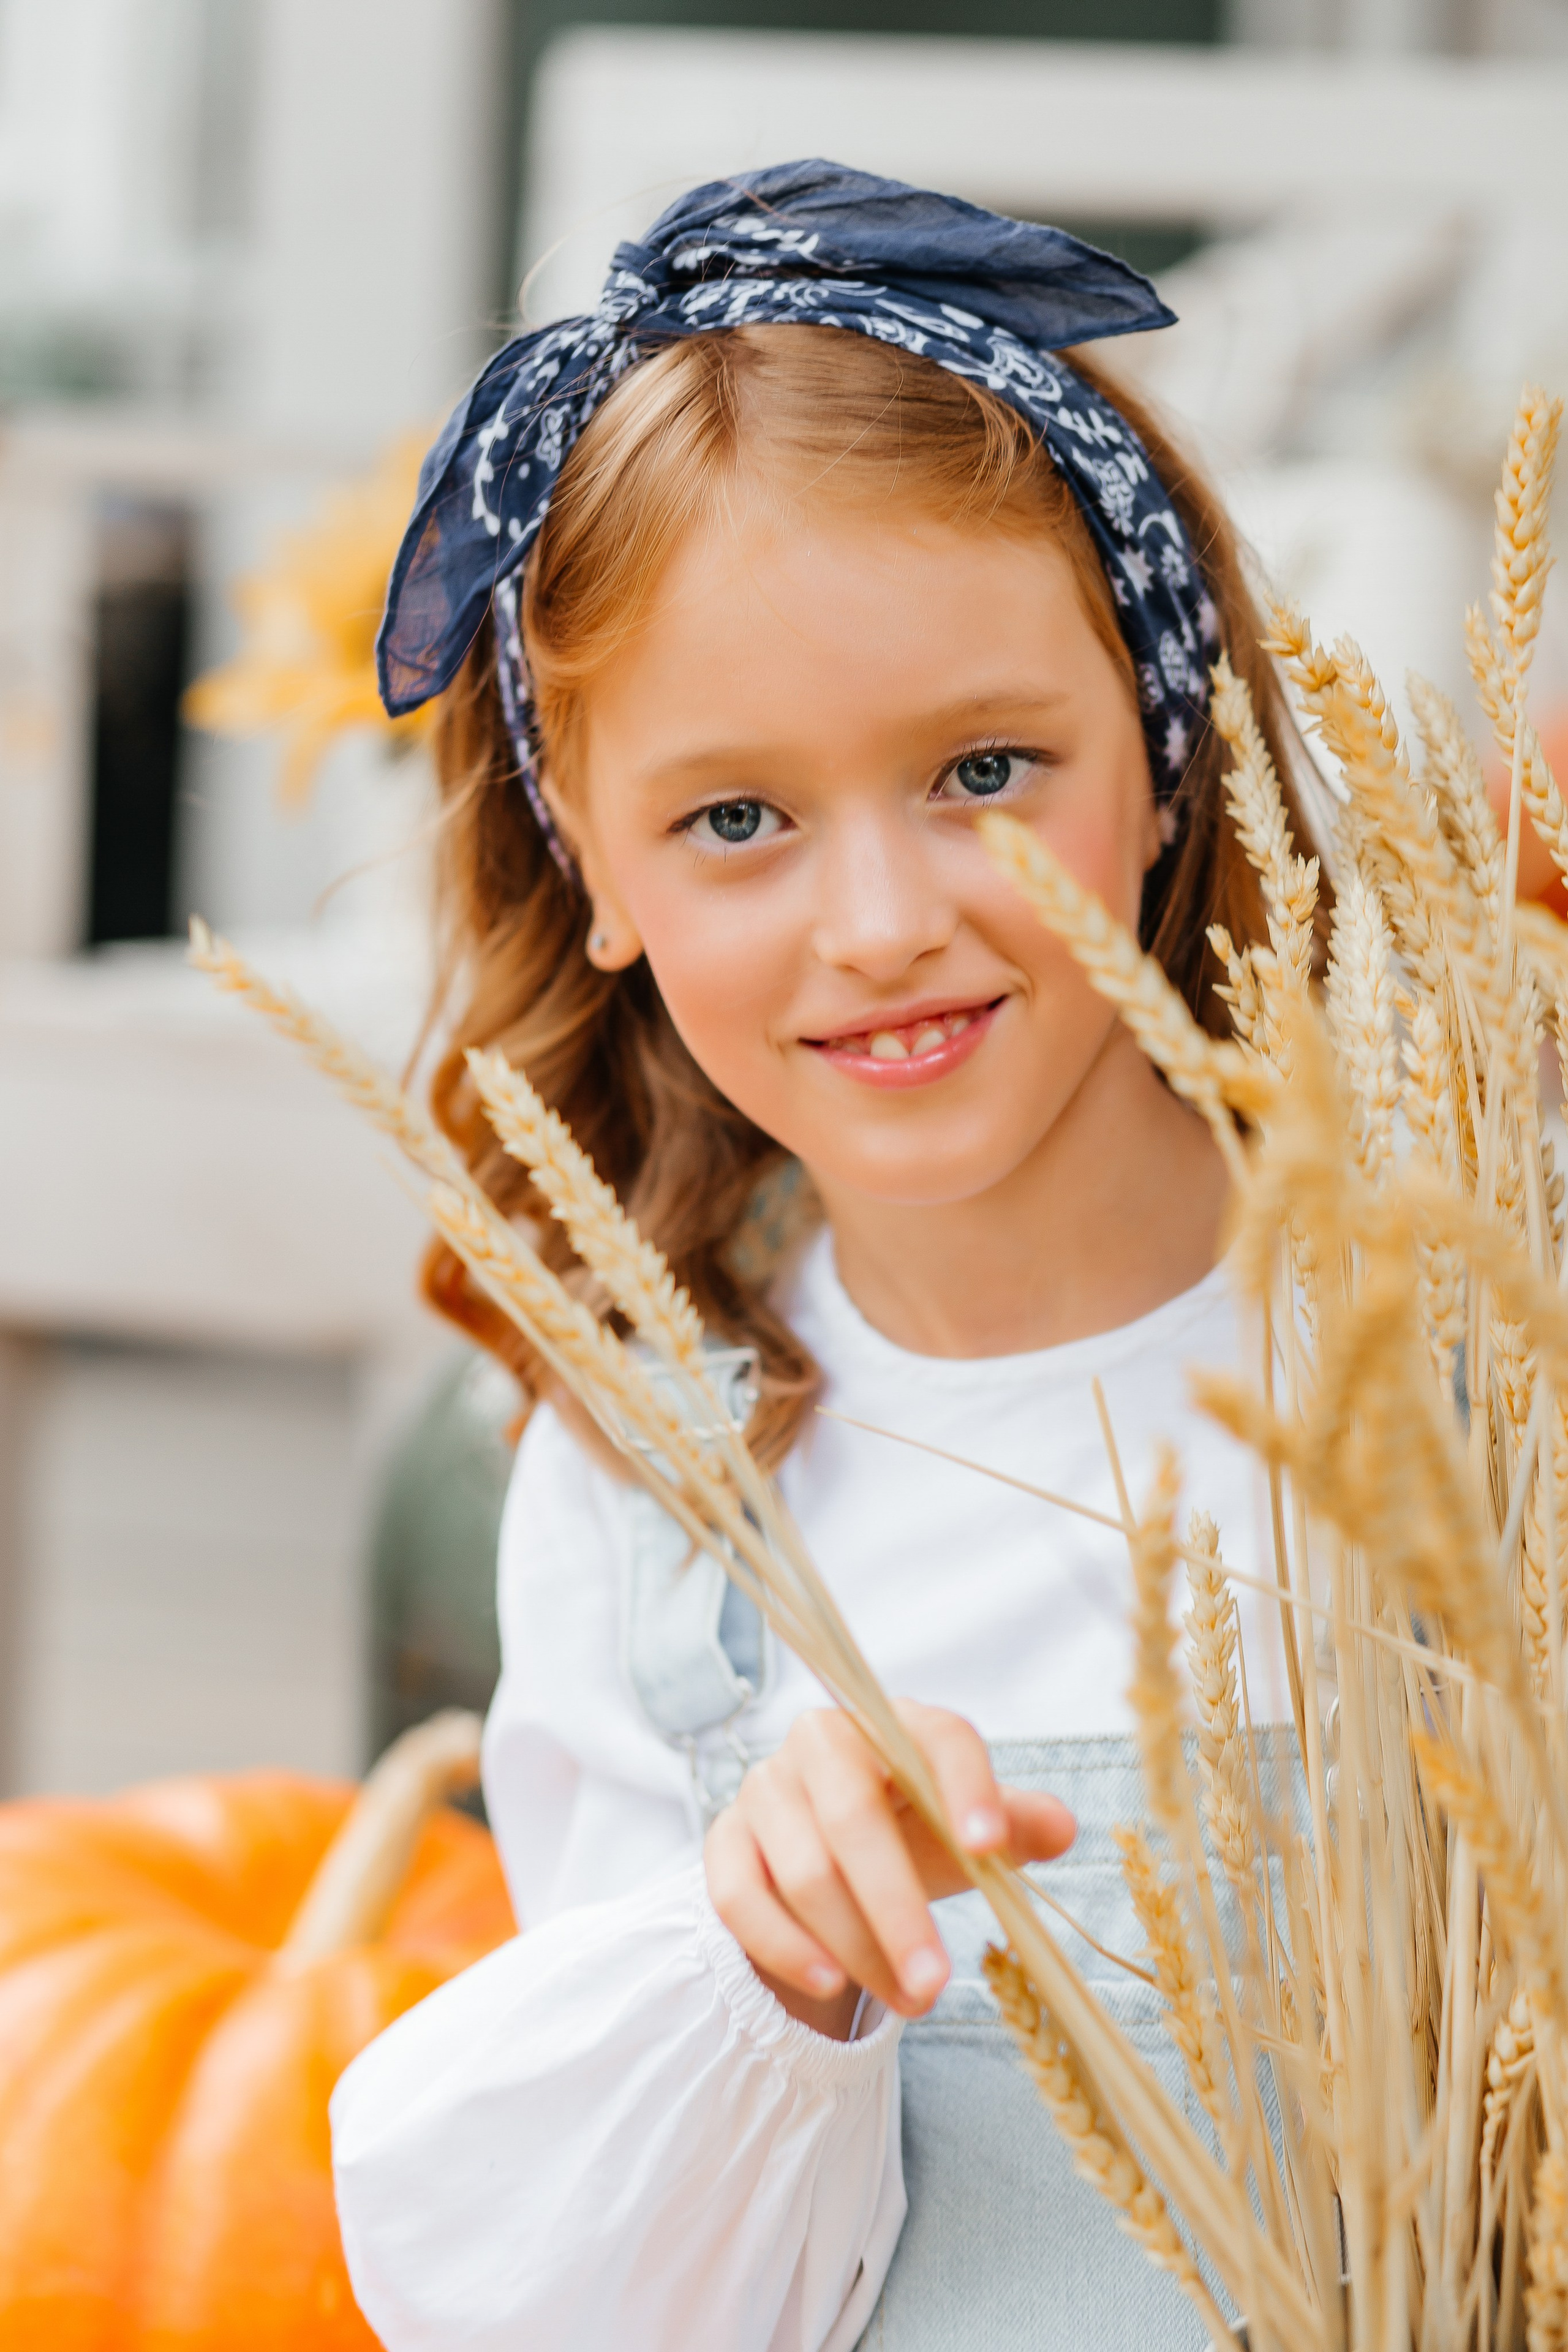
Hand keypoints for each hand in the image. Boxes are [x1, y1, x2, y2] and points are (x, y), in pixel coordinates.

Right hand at [704, 1701, 1075, 2037]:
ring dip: (855, 1944)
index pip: (938, 1738)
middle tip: (937, 1984)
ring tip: (909, 2002)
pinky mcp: (724, 1839)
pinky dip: (784, 1946)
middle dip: (897, 1908)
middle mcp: (821, 1740)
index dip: (965, 1787)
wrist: (828, 1845)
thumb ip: (1016, 1826)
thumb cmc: (911, 1829)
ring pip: (802, 1868)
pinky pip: (738, 1896)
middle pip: (854, 1816)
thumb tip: (1063, 1827)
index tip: (988, 1849)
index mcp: (896, 1722)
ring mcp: (765, 1788)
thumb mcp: (966, 1828)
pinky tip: (830, 1984)